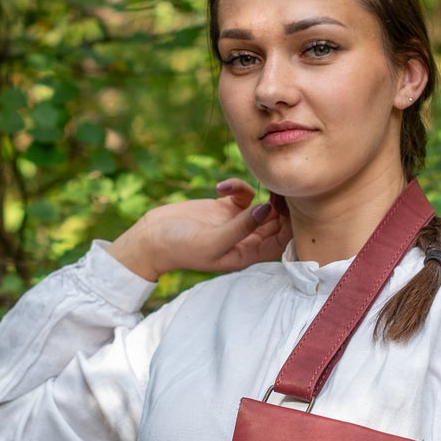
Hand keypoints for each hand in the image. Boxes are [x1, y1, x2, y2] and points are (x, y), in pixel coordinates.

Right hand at [108, 178, 290, 282]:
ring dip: (260, 194)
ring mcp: (235, 222)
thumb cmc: (179, 247)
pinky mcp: (223, 207)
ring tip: (251, 185)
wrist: (150, 238)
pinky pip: (242, 194)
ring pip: (262, 206)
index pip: (280, 242)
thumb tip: (266, 210)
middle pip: (276, 223)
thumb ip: (241, 228)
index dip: (289, 225)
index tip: (285, 205)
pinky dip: (237, 187)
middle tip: (275, 188)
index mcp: (246, 255)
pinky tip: (220, 187)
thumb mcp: (213, 241)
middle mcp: (245, 240)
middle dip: (279, 206)